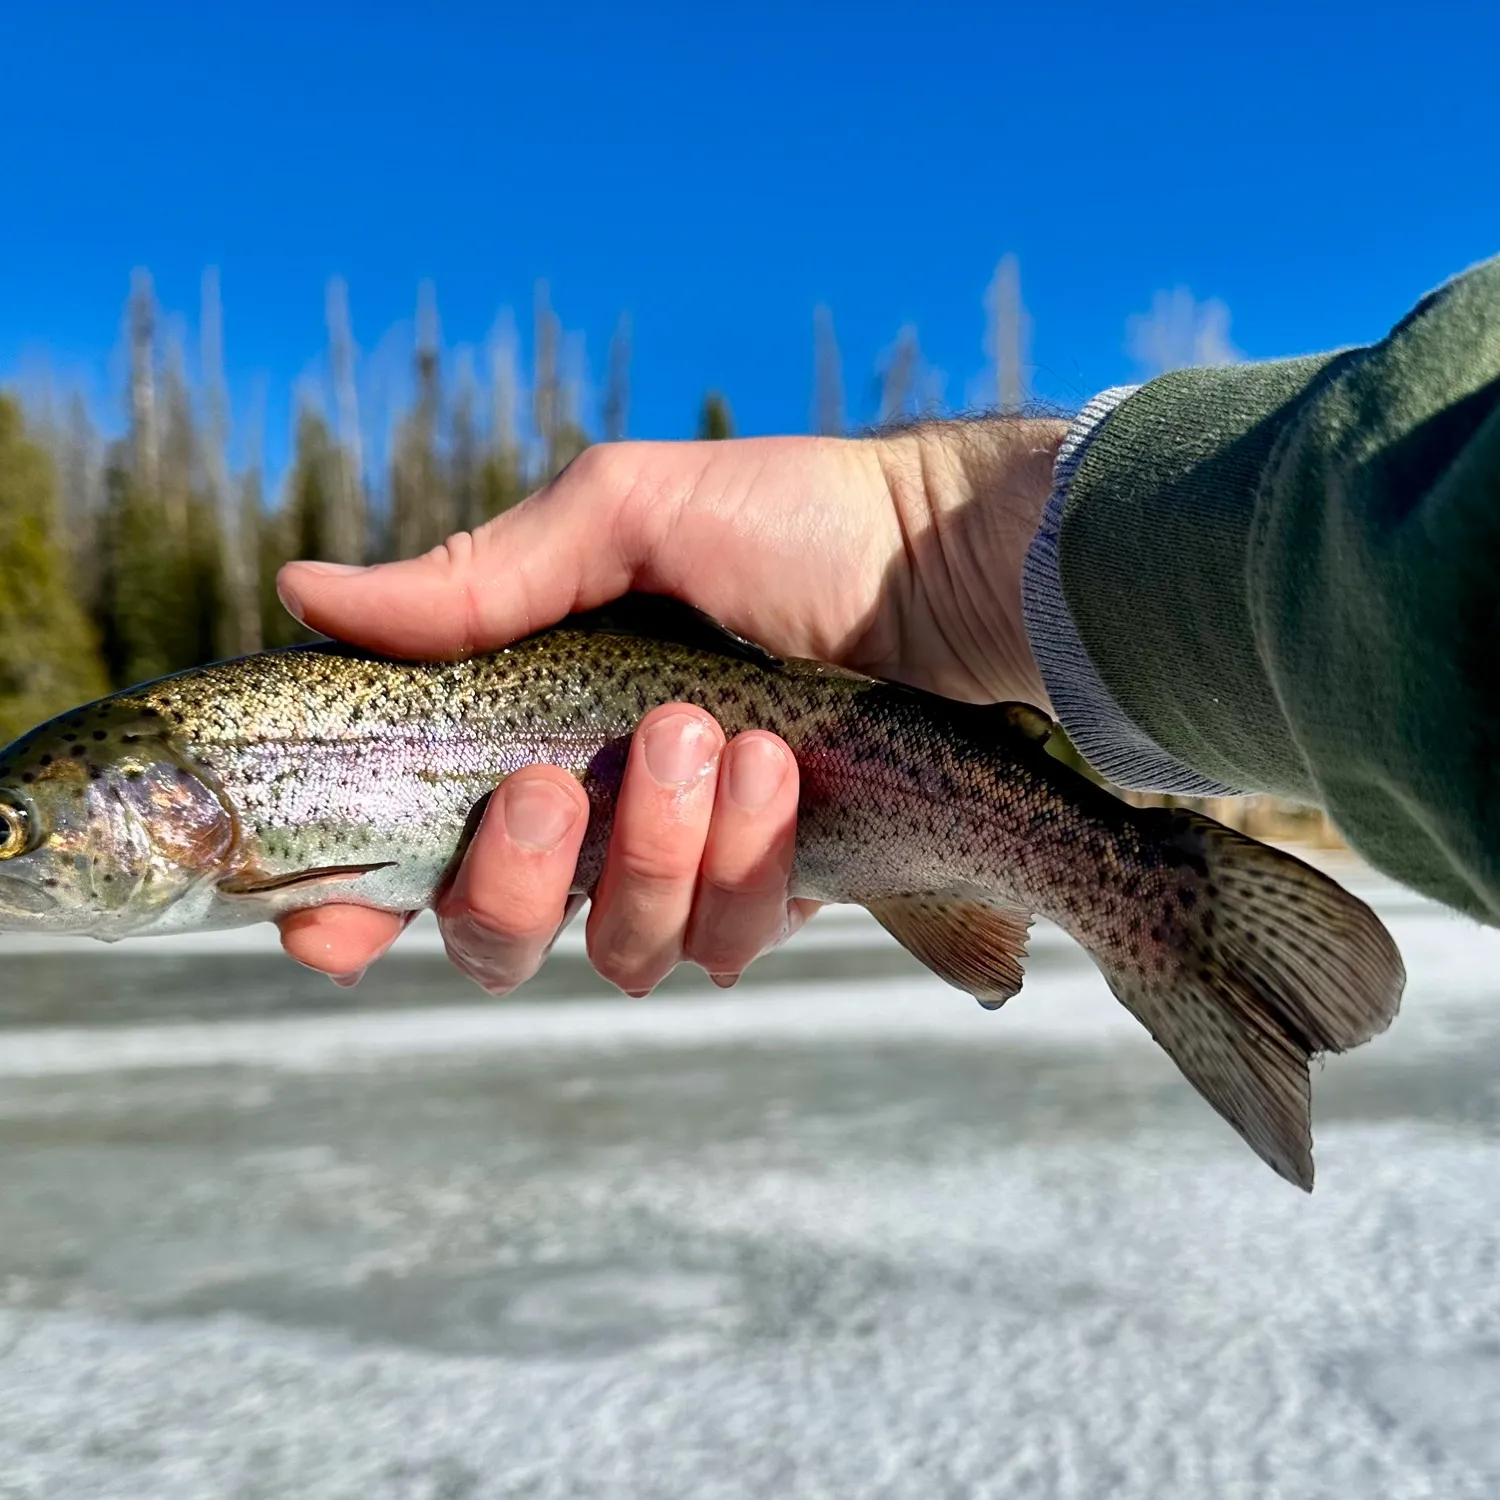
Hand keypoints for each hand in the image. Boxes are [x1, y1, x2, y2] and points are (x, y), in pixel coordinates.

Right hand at [274, 421, 1065, 992]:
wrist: (951, 565)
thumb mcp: (628, 515)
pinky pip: (727, 939)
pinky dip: (746, 861)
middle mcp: (597, 812)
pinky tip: (783, 774)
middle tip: (554, 791)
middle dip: (511, 882)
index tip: (334, 927)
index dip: (354, 911)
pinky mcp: (778, 889)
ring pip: (620, 948)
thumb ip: (480, 578)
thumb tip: (304, 592)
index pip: (413, 853)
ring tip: (712, 739)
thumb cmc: (793, 522)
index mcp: (533, 727)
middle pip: (496, 936)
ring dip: (654, 852)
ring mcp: (689, 861)